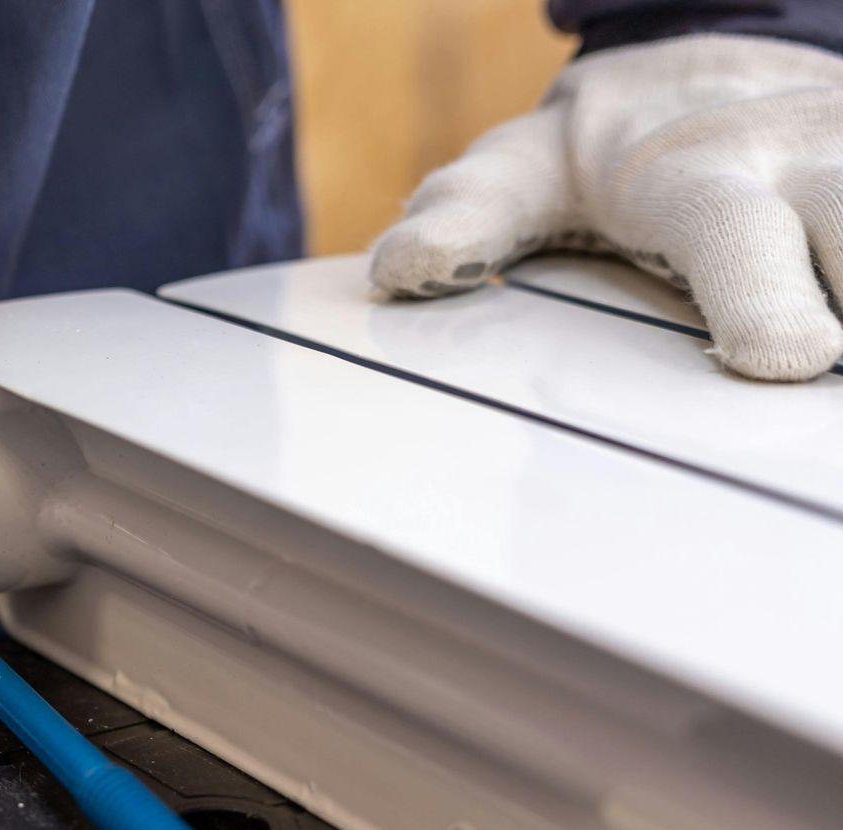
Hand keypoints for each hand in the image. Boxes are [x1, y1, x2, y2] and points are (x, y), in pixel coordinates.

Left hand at [372, 34, 842, 381]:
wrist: (706, 64)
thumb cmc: (607, 149)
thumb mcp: (519, 174)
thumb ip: (465, 221)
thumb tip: (401, 270)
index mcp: (706, 182)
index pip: (743, 242)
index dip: (767, 302)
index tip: (785, 357)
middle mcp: (815, 163)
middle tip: (824, 350)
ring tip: (831, 394)